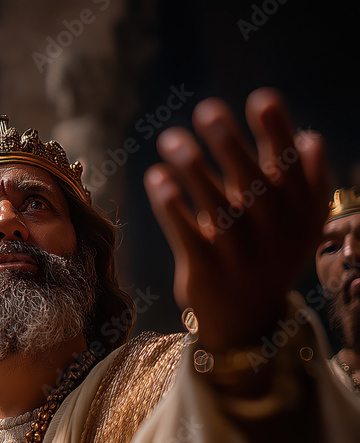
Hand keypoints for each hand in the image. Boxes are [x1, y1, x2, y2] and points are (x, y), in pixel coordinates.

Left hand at [144, 88, 330, 351]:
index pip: (293, 166)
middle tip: (206, 109)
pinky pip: (188, 236)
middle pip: (253, 182)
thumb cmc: (266, 254)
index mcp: (300, 213)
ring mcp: (241, 255)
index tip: (261, 98)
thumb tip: (309, 138)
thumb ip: (301, 182)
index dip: (279, 132)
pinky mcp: (208, 272)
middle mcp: (275, 233)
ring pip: (218, 207)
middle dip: (230, 143)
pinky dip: (172, 207)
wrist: (247, 321)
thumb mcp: (294, 223)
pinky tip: (156, 178)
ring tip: (170, 137)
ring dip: (193, 169)